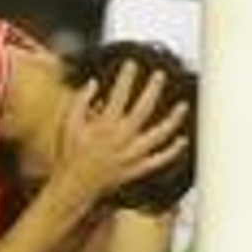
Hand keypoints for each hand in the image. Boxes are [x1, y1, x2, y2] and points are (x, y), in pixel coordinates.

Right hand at [53, 62, 188, 217]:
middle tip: (160, 75)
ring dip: (173, 119)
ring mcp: (131, 155)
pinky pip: (159, 160)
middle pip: (144, 109)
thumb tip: (94, 83)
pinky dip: (172, 151)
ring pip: (159, 135)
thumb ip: (80, 101)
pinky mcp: (136, 169)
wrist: (74, 186)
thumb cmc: (69, 155)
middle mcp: (121, 139)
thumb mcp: (68, 125)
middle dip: (153, 89)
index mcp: (104, 126)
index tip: (132, 64)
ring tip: (183, 106)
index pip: (120, 94)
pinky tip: (182, 140)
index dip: (127, 77)